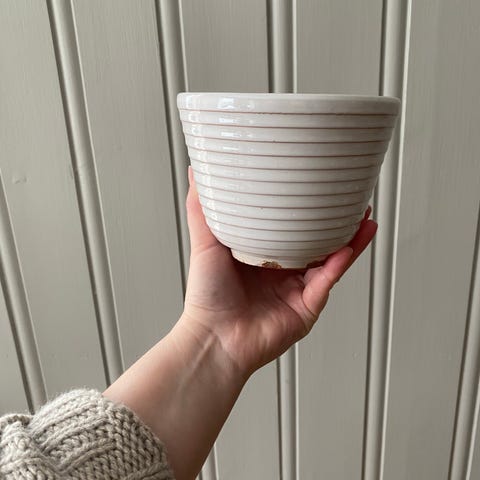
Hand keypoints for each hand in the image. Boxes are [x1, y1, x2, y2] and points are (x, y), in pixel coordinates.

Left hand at [180, 168, 377, 377]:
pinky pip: (326, 281)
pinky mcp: (307, 306)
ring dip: (350, 239)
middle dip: (336, 220)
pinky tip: (348, 245)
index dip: (304, 206)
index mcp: (264, 254)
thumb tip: (195, 171)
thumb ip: (202, 209)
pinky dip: (338, 263)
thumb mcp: (204, 243)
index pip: (291, 225)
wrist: (214, 337)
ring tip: (365, 217)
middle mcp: (283, 270)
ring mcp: (297, 288)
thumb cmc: (208, 296)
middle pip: (317, 240)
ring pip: (331, 259)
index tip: (314, 183)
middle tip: (350, 196)